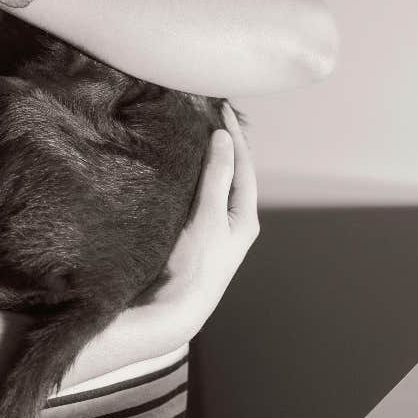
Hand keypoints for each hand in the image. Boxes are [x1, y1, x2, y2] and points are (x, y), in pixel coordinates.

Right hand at [144, 101, 259, 336]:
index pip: (244, 164)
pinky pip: (200, 195)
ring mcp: (215, 228)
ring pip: (216, 183)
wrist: (173, 310)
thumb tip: (223, 138)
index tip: (221, 107)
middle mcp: (234, 221)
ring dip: (208, 157)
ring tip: (196, 131)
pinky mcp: (195, 234)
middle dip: (223, 142)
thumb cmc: (195, 264)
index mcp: (245, 217)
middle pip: (232, 171)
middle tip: (209, 113)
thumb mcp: (208, 217)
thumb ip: (216, 176)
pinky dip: (196, 175)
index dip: (234, 134)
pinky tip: (183, 166)